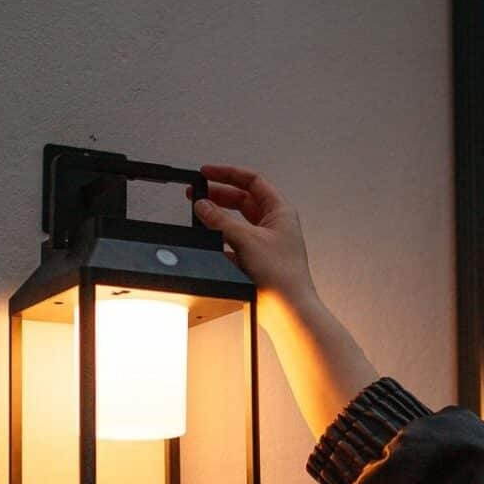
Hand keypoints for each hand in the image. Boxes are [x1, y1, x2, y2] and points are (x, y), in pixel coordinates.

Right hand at [187, 165, 318, 333]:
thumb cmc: (284, 276)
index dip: (228, 174)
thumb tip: (203, 206)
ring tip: (199, 216)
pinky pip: (232, 244)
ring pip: (235, 223)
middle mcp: (274, 225)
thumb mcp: (247, 239)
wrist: (287, 311)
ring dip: (217, 219)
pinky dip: (220, 241)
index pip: (252, 181)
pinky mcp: (254, 261)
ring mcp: (264, 243)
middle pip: (241, 200)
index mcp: (280, 211)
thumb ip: (221, 221)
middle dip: (217, 195)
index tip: (207, 173)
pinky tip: (209, 243)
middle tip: (195, 194)